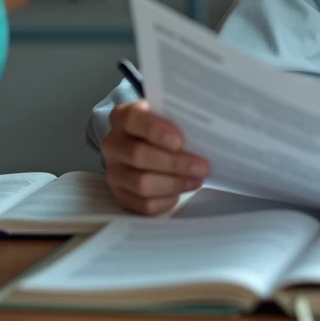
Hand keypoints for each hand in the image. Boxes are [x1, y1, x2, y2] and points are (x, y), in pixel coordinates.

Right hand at [101, 100, 208, 215]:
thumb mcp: (169, 116)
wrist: (150, 146)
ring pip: (141, 183)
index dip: (155, 130)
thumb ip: (180, 119)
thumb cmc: (165, 128)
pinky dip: (166, 200)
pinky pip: (143, 204)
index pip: (133, 120)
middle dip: (174, 164)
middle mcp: (113, 144)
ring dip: (174, 184)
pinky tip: (182, 191)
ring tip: (197, 180)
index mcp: (122, 117)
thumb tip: (206, 131)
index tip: (179, 141)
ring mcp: (114, 172)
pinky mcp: (121, 196)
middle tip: (202, 167)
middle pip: (138, 155)